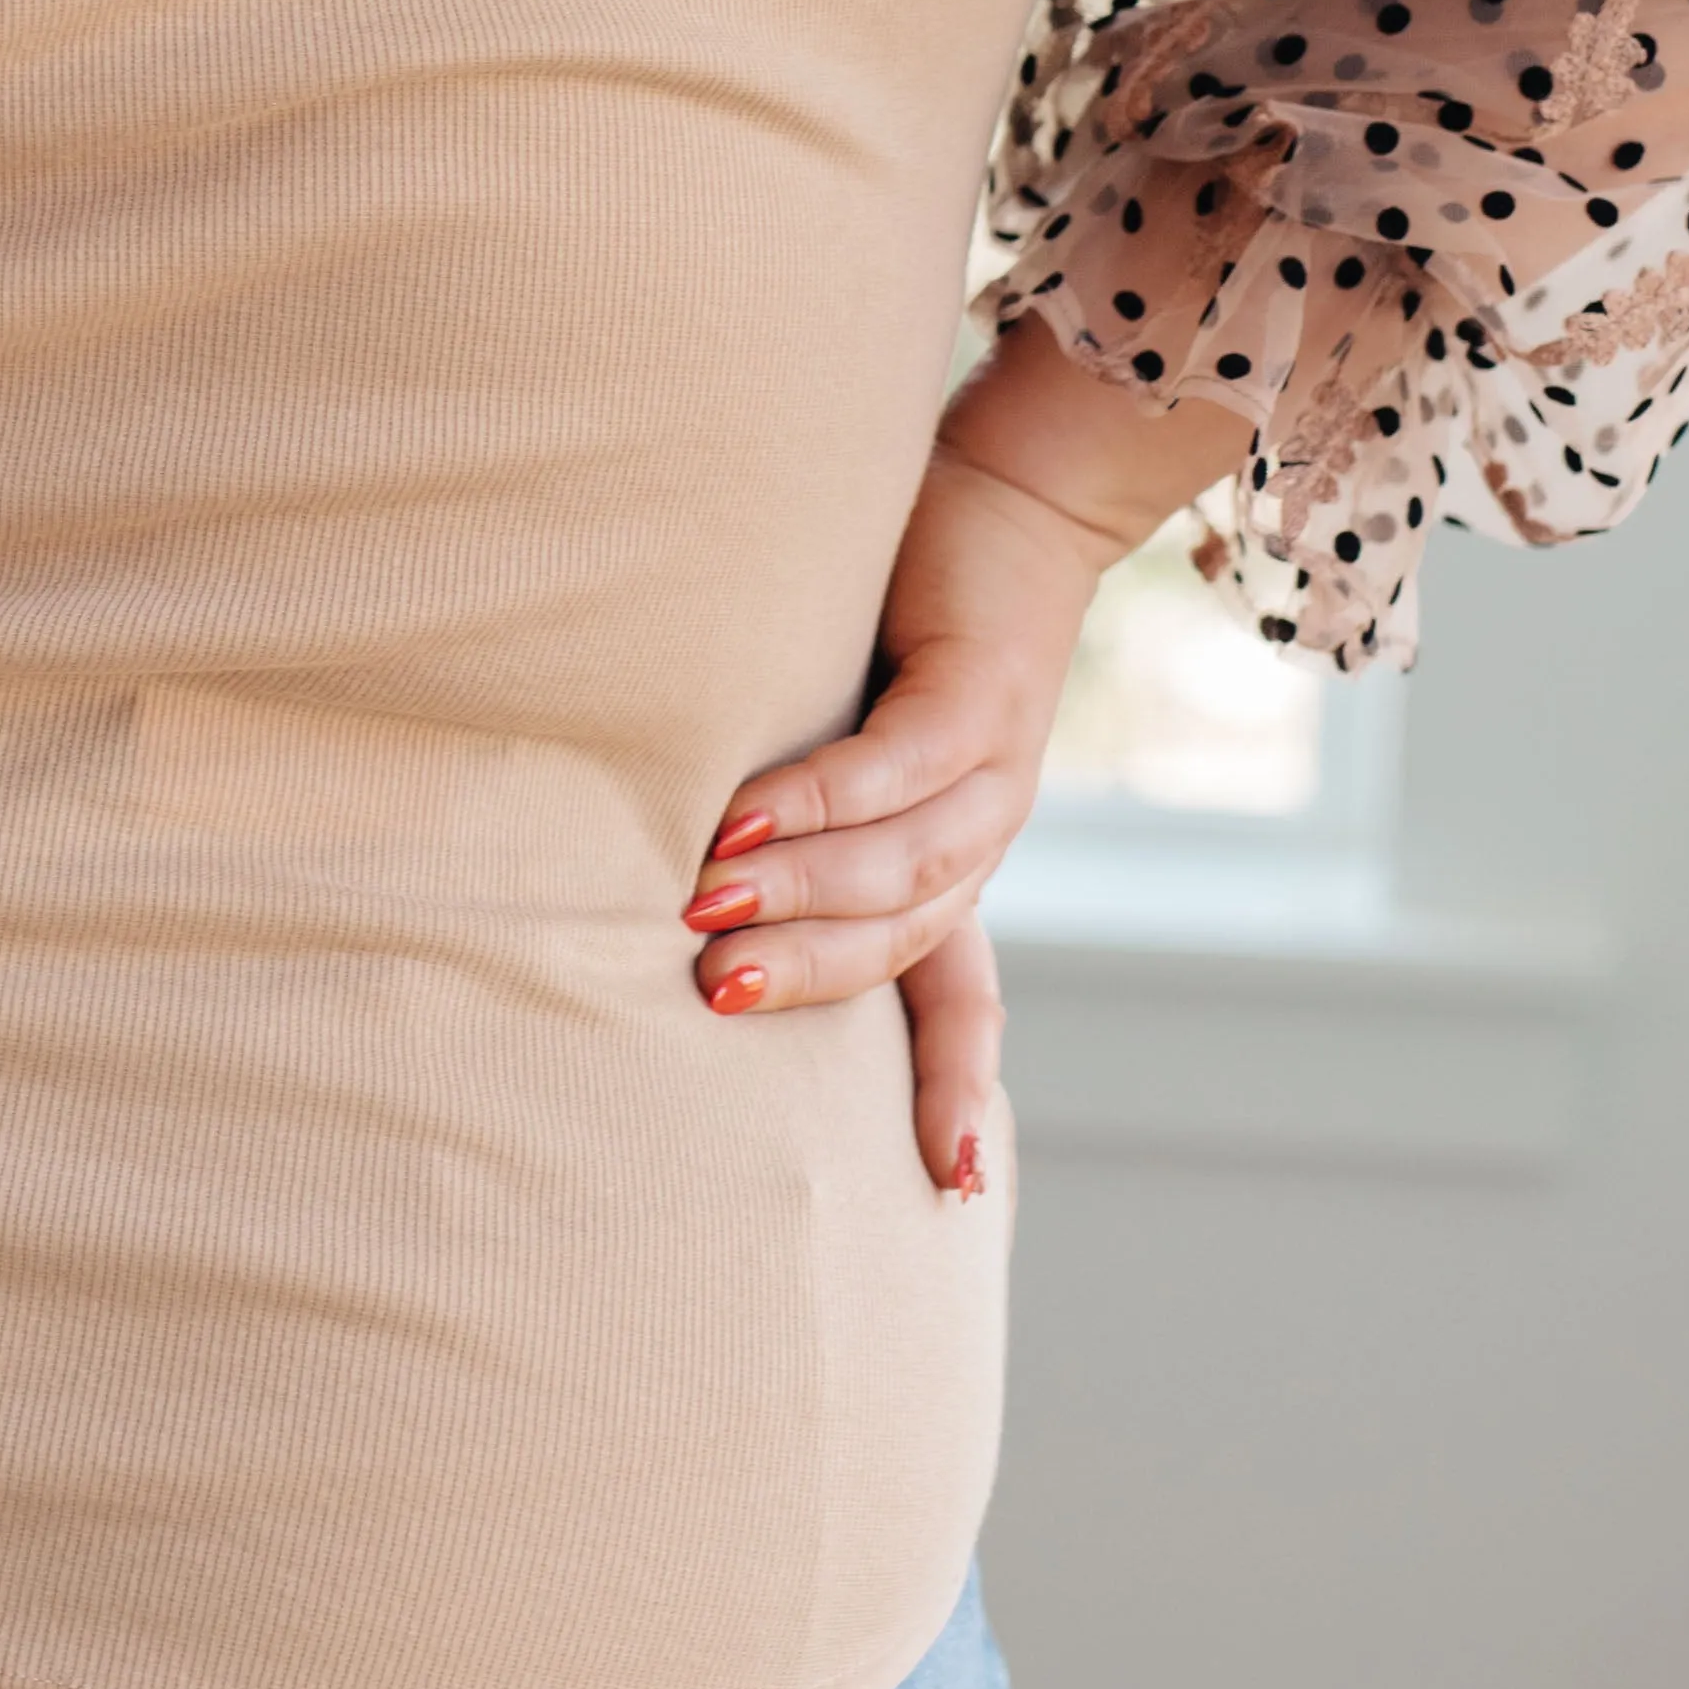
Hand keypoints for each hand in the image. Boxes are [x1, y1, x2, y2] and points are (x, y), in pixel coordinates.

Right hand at [685, 322, 1252, 1191]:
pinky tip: (745, 811)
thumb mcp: (842, 742)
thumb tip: (670, 892)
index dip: (952, 1092)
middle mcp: (980, 834)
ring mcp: (992, 769)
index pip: (956, 1000)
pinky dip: (820, 796)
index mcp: (951, 865)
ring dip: (800, 891)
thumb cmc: (898, 624)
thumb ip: (785, 822)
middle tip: (708, 997)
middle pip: (908, 947)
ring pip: (901, 866)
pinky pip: (897, 764)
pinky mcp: (983, 691)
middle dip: (811, 980)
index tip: (948, 1191)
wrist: (1018, 498)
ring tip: (706, 905)